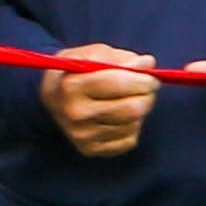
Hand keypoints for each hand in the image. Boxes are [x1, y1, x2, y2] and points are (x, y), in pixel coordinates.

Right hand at [45, 43, 164, 159]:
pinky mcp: (91, 150)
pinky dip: (131, 126)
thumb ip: (120, 58)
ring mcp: (82, 135)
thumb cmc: (76, 72)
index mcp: (71, 85)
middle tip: (148, 87)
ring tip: (129, 100)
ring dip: (139, 110)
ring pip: (133, 123)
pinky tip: (120, 117)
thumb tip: (148, 64)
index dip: (143, 79)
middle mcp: (75, 113)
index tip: (151, 76)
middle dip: (147, 95)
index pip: (119, 83)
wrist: (53, 99)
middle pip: (132, 108)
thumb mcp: (91, 55)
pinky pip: (129, 139)